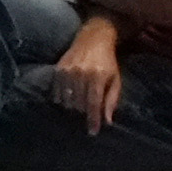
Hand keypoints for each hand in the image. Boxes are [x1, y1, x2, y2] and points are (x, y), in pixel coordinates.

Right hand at [50, 20, 123, 134]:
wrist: (93, 38)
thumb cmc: (108, 61)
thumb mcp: (115, 79)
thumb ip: (112, 100)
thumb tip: (107, 121)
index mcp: (98, 76)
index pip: (93, 104)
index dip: (93, 120)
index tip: (92, 132)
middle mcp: (81, 73)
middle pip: (79, 103)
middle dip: (83, 113)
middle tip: (87, 115)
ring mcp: (68, 71)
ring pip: (67, 99)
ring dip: (72, 108)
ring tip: (78, 109)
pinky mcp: (58, 69)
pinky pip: (57, 91)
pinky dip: (61, 99)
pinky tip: (67, 101)